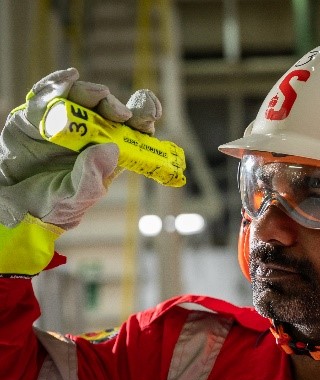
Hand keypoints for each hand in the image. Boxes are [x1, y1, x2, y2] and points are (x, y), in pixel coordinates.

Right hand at [0, 67, 162, 229]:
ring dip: (90, 93)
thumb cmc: (50, 206)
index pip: (133, 131)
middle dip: (115, 106)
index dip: (143, 117)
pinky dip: (56, 85)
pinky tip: (67, 79)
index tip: (151, 111)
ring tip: (98, 94)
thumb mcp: (72, 200)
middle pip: (108, 110)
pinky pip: (46, 96)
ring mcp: (63, 121)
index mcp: (108, 154)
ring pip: (80, 98)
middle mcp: (89, 133)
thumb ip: (90, 179)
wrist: (10, 204)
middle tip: (121, 113)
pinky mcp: (35, 115)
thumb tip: (110, 150)